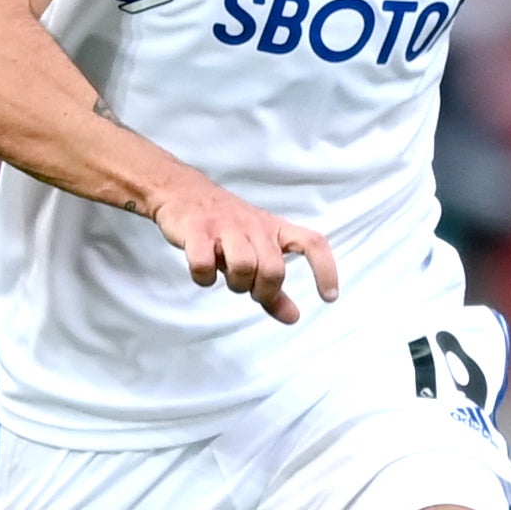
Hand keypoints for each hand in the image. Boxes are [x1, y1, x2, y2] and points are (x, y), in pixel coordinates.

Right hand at [150, 172, 339, 322]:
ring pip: (243, 266)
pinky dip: (204, 277)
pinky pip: (204, 264)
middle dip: (263, 290)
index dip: (325, 269)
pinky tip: (203, 272)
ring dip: (236, 284)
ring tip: (226, 276)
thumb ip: (274, 289)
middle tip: (250, 289)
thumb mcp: (255, 253)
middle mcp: (255, 225)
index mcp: (275, 229)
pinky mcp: (196, 230)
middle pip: (274, 269)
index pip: (312, 243)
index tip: (329, 296)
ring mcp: (225, 226)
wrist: (181, 191)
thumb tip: (293, 318)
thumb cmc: (225, 228)